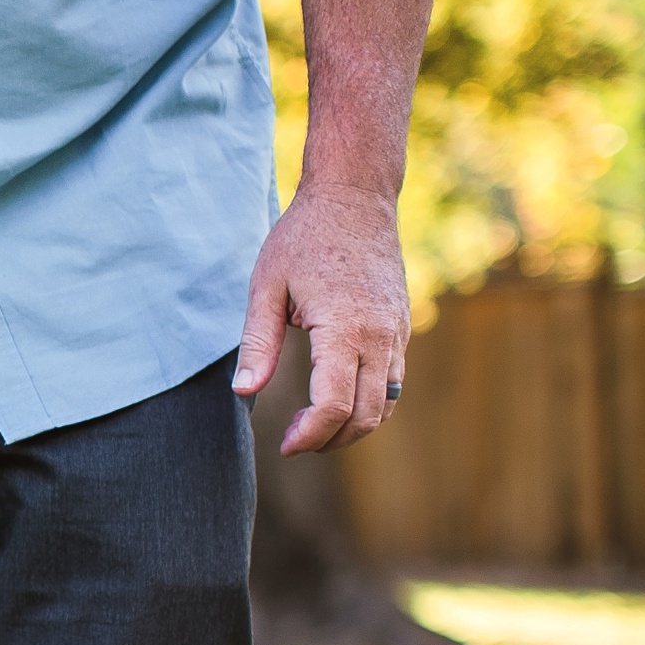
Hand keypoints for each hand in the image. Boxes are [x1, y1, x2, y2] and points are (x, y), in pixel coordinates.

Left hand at [232, 174, 410, 454]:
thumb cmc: (303, 238)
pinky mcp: (402, 329)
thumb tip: (243, 392)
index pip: (334, 404)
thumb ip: (257, 343)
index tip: (285, 445)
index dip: (309, 435)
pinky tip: (336, 402)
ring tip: (312, 429)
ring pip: (387, 404)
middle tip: (293, 443)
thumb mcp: (266, 287)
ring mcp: (398, 333)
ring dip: (353, 428)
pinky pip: (394, 382)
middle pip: (365, 414)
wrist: (355, 199)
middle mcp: (380, 336)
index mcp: (345, 328)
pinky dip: (369, 404)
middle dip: (330, 440)